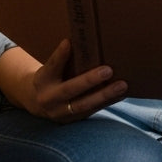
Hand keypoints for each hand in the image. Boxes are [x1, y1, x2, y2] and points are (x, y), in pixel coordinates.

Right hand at [7, 40, 126, 122]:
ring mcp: (62, 113)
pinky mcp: (75, 119)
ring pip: (84, 105)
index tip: (68, 42)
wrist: (39, 104)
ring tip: (122, 85)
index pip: (51, 67)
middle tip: (108, 70)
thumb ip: (60, 59)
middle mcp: (50, 99)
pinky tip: (122, 94)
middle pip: (69, 89)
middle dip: (89, 80)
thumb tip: (70, 41)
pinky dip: (108, 102)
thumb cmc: (50, 80)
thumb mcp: (49, 69)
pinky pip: (93, 111)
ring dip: (105, 95)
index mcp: (43, 81)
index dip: (60, 56)